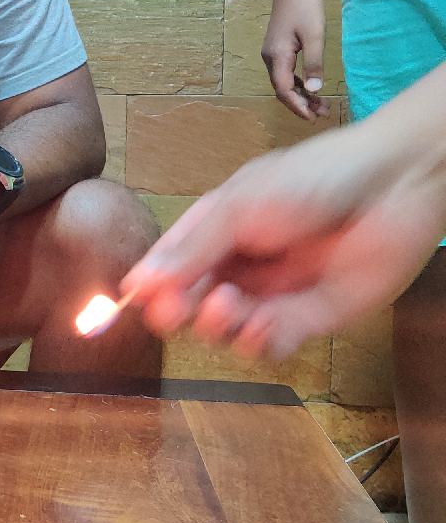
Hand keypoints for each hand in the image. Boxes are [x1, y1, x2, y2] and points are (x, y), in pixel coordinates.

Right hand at [121, 121, 445, 357]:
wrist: (391, 185)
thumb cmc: (313, 178)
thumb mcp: (238, 207)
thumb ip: (190, 250)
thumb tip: (136, 283)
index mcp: (218, 229)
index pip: (170, 267)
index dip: (150, 288)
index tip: (131, 304)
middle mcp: (243, 264)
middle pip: (193, 305)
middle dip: (180, 311)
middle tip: (177, 311)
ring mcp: (276, 292)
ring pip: (228, 331)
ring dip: (219, 326)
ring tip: (228, 306)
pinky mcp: (312, 318)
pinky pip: (271, 344)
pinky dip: (258, 343)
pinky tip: (260, 326)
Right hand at [262, 0, 329, 121]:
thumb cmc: (305, 6)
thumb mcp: (315, 35)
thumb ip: (314, 64)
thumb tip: (315, 91)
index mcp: (277, 56)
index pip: (283, 89)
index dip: (297, 106)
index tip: (312, 118)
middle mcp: (270, 58)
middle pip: (282, 89)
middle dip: (301, 104)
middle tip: (323, 114)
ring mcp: (273, 53)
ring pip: (284, 82)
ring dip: (301, 95)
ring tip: (321, 105)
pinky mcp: (278, 49)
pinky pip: (285, 73)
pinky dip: (298, 84)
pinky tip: (312, 88)